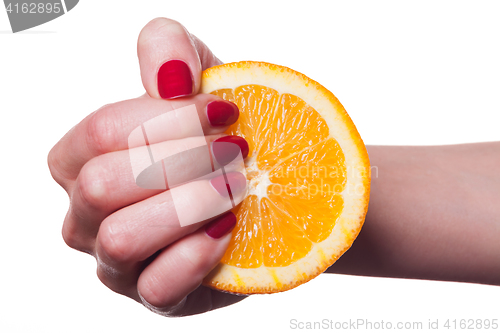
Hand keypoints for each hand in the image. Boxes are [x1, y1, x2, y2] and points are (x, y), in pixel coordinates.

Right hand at [48, 18, 247, 315]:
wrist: (265, 183)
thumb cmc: (221, 132)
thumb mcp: (199, 79)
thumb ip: (170, 54)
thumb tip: (169, 75)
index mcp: (82, 160)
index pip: (99, 134)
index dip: (166, 119)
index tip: (225, 111)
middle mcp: (87, 214)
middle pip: (100, 186)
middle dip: (179, 162)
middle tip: (235, 150)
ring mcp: (117, 262)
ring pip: (120, 239)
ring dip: (187, 204)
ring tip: (236, 186)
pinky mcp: (155, 296)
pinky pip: (156, 286)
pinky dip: (197, 254)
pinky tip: (229, 228)